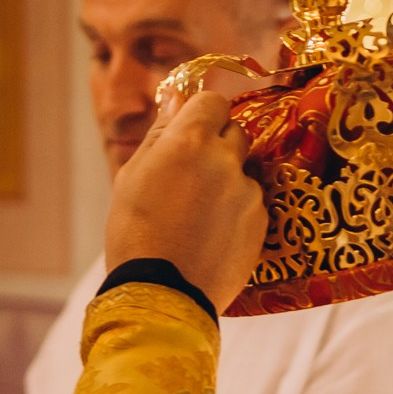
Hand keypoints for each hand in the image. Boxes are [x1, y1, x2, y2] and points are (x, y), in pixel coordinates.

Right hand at [104, 92, 263, 310]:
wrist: (162, 293)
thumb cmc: (134, 233)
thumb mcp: (132, 176)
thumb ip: (159, 134)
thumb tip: (175, 100)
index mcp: (188, 141)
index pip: (213, 100)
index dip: (202, 114)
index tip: (191, 131)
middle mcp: (224, 159)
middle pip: (234, 132)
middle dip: (217, 145)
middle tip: (192, 175)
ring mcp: (246, 190)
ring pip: (242, 171)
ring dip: (226, 181)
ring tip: (199, 215)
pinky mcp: (260, 220)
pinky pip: (251, 202)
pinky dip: (236, 211)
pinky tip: (212, 234)